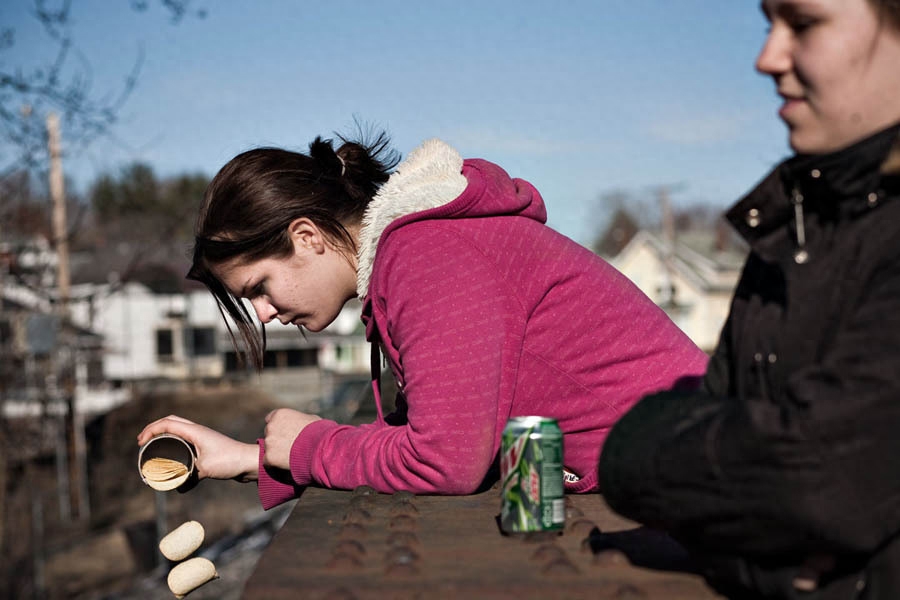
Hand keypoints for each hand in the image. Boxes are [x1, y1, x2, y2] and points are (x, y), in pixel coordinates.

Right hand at [138, 415, 259, 481]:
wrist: (249, 461)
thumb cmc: (229, 461)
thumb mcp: (205, 470)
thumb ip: (189, 478)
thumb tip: (177, 489)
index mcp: (195, 431)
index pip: (168, 424)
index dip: (151, 430)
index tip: (140, 442)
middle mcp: (197, 431)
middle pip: (171, 422)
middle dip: (154, 428)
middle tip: (142, 442)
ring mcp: (202, 437)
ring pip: (178, 429)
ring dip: (164, 433)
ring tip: (152, 446)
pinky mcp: (206, 445)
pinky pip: (185, 438)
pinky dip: (175, 442)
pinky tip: (171, 454)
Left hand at [263, 408, 321, 470]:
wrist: (321, 447)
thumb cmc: (320, 432)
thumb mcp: (311, 419)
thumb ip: (301, 420)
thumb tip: (304, 424)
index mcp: (280, 414)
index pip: (272, 420)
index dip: (279, 428)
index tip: (285, 435)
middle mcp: (271, 426)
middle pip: (269, 435)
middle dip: (277, 441)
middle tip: (289, 448)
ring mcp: (269, 442)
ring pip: (268, 449)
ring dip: (276, 453)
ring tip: (291, 458)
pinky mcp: (269, 457)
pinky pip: (268, 462)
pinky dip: (276, 465)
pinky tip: (287, 465)